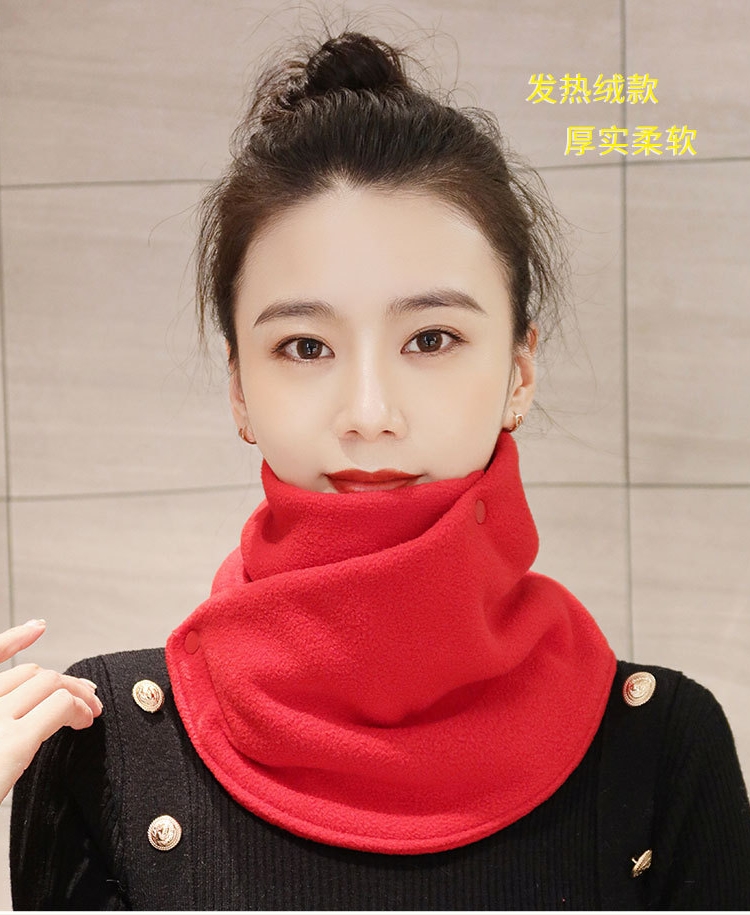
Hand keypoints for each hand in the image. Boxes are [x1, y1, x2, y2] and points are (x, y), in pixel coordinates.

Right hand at [0, 620, 102, 802]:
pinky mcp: (12, 741)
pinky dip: (78, 708)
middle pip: (30, 674)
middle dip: (63, 680)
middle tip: (86, 697)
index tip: (37, 628)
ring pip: (49, 684)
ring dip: (77, 694)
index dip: (13, 639)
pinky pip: (58, 707)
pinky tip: (85, 719)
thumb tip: (20, 727)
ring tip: (89, 712)